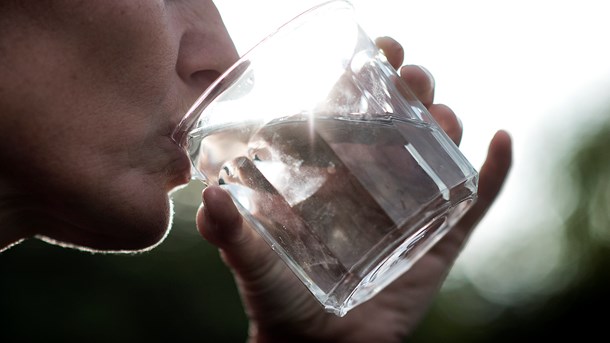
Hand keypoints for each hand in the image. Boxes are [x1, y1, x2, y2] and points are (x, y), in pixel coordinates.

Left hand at [196, 37, 511, 342]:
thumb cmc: (280, 301)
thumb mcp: (252, 262)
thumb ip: (230, 235)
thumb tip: (211, 199)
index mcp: (333, 174)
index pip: (357, 112)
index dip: (371, 76)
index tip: (379, 48)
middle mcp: (374, 184)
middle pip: (405, 122)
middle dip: (415, 89)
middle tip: (412, 78)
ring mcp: (410, 210)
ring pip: (440, 152)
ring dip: (449, 122)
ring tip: (442, 114)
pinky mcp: (437, 242)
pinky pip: (473, 202)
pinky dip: (494, 171)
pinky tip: (500, 139)